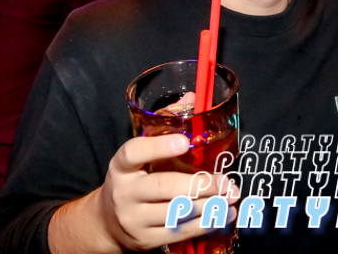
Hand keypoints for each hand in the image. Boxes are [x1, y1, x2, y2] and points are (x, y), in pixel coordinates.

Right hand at [96, 133, 238, 251]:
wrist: (106, 223)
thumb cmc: (133, 179)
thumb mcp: (138, 156)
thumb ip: (164, 126)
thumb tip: (193, 98)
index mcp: (121, 166)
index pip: (133, 152)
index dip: (159, 146)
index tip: (185, 141)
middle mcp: (125, 192)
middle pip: (163, 186)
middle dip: (200, 183)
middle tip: (226, 182)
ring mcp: (133, 219)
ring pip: (176, 212)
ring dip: (210, 205)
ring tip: (231, 197)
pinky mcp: (145, 240)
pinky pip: (179, 232)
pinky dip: (205, 224)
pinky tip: (223, 215)